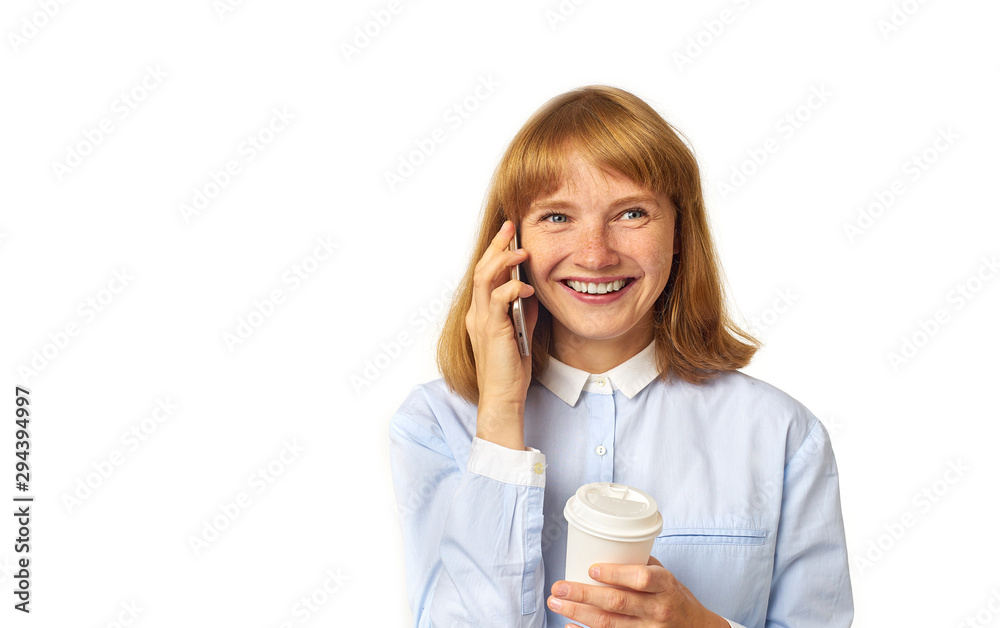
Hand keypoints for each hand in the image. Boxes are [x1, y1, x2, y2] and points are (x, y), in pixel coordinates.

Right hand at [465, 220, 537, 449]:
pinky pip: (498, 299)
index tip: (509, 233)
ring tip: (521, 251)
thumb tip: (530, 288)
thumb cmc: (511, 369)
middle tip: (511, 227)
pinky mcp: (492, 329)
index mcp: (481, 313)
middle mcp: (477, 313)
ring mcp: (481, 320)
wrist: (503, 396)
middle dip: (497, 245)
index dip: (495, 251)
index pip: (485, 273)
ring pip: (485, 278)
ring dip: (503, 260)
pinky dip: (513, 288)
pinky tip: (527, 287)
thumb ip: (522, 309)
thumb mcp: (520, 331)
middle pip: (482, 268)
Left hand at [547, 556, 728, 627]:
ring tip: (556, 603)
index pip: (641, 579)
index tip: (591, 569)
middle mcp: (657, 610)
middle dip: (584, 594)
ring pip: (609, 623)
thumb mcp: (667, 577)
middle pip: (617, 603)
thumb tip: (605, 549)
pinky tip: (570, 626)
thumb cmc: (677, 598)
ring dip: (579, 612)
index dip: (615, 574)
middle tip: (559, 587)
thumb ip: (640, 565)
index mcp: (665, 586)